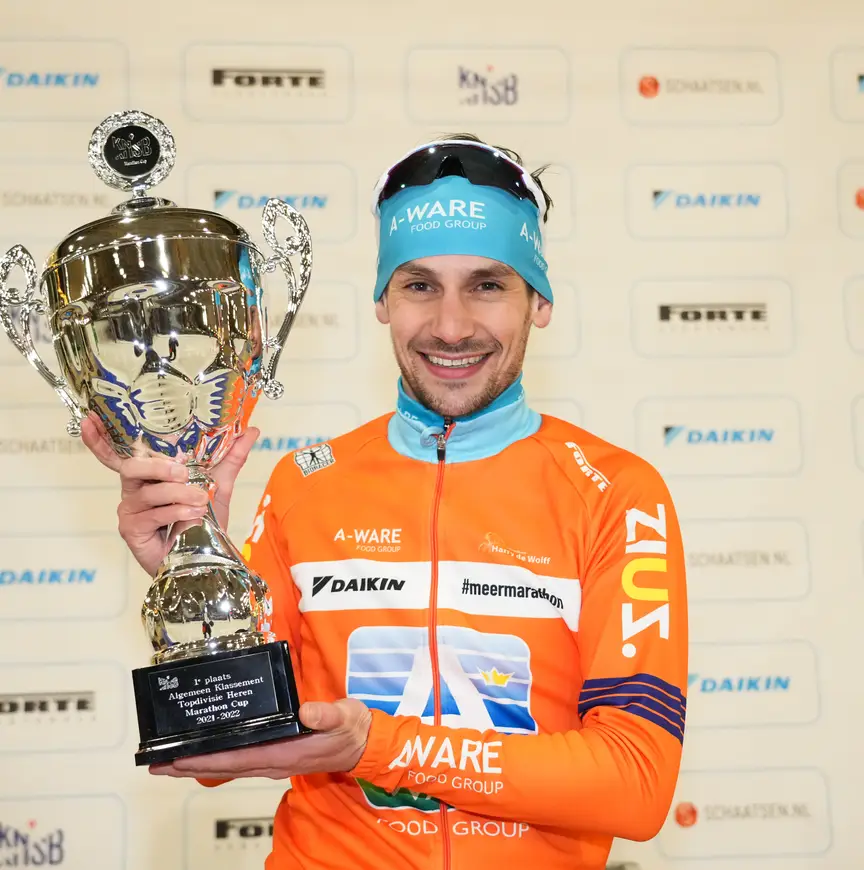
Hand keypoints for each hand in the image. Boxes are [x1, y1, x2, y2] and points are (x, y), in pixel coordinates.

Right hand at [80, 412, 259, 576]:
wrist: (207, 558)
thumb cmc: (203, 522)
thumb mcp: (218, 485)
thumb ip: (230, 457)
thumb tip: (251, 430)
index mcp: (149, 475)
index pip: (119, 453)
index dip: (99, 439)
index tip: (89, 419)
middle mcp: (134, 490)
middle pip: (132, 467)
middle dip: (159, 467)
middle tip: (184, 472)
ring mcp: (130, 511)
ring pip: (148, 492)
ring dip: (179, 494)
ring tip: (201, 501)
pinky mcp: (131, 530)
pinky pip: (152, 514)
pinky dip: (176, 512)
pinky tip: (193, 516)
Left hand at [150, 699, 372, 779]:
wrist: (364, 744)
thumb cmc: (352, 729)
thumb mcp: (345, 717)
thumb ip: (327, 714)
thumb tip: (306, 710)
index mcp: (285, 752)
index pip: (237, 758)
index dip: (205, 759)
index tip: (177, 758)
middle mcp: (273, 761)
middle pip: (224, 766)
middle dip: (189, 765)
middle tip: (156, 763)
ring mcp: (274, 760)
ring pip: (228, 765)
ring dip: (198, 763)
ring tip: (170, 760)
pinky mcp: (276, 754)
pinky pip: (239, 759)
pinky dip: (217, 756)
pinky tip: (207, 750)